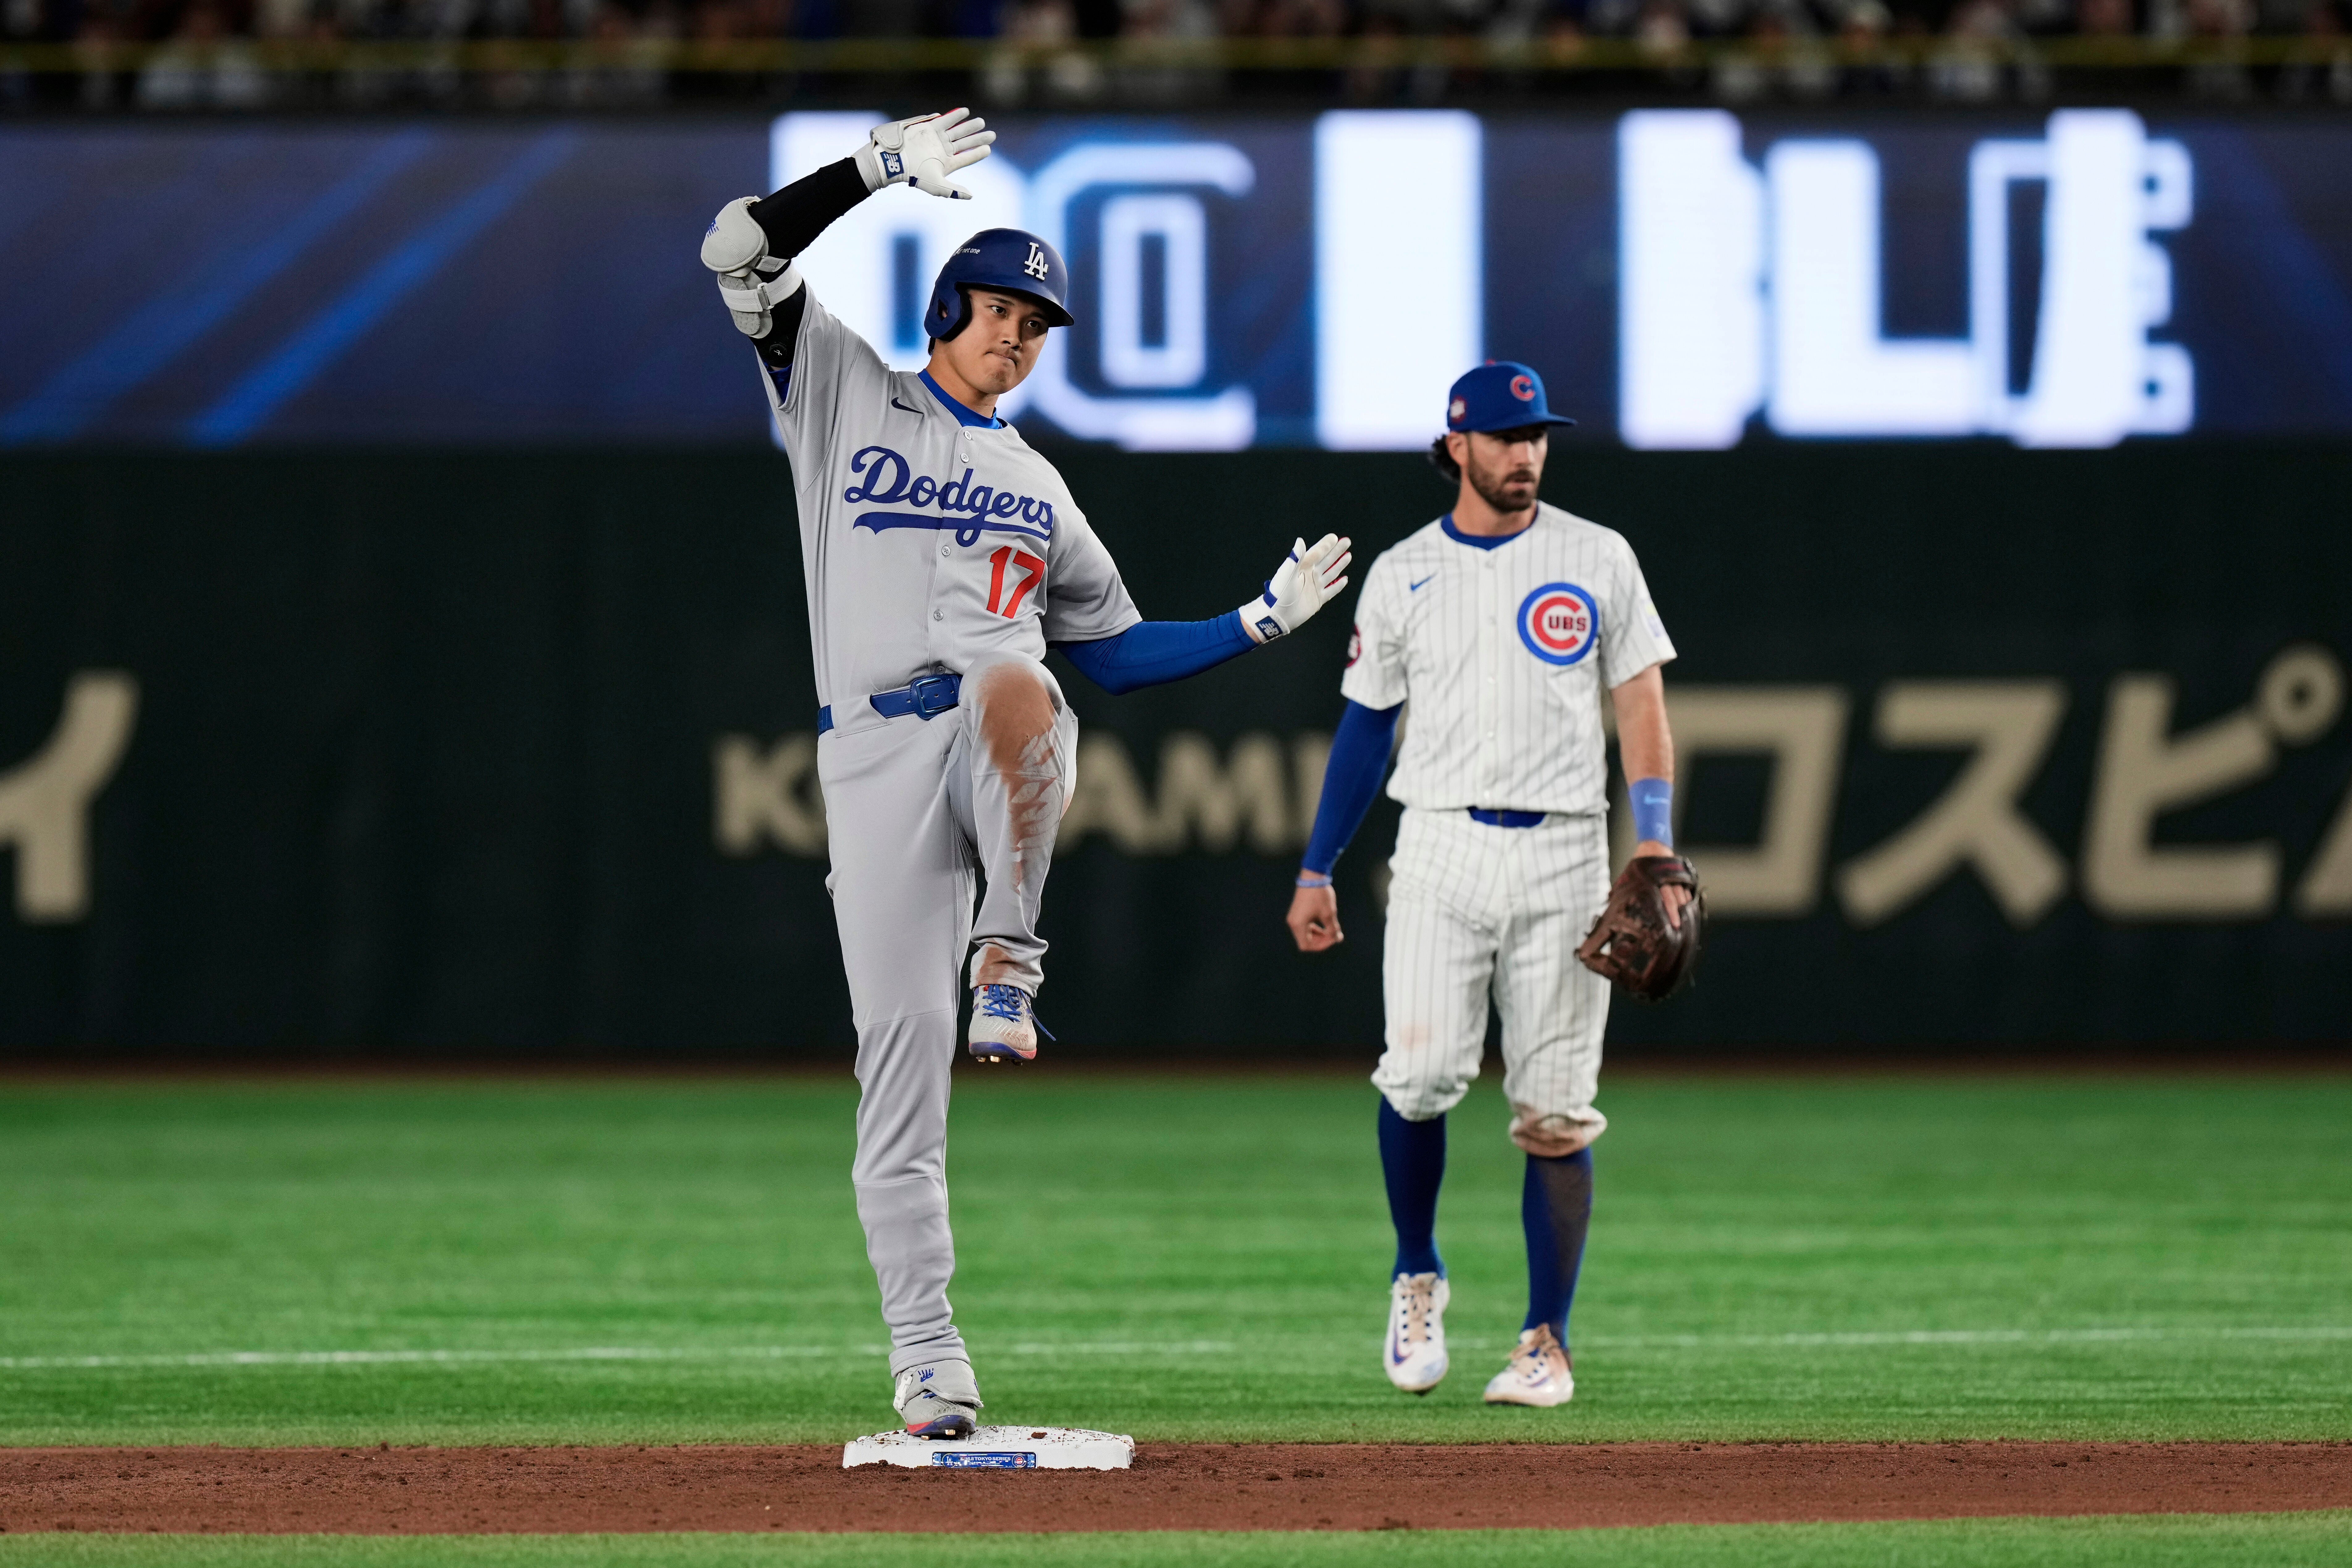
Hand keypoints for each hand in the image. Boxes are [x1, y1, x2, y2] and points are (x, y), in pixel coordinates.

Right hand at [857, 108, 995, 199]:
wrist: (896, 160)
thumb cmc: (916, 175)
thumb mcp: (937, 185)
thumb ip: (954, 190)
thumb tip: (971, 196)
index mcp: (947, 164)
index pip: (966, 158)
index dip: (977, 154)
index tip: (988, 149)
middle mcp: (943, 150)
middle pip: (964, 143)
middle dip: (978, 138)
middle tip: (992, 134)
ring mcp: (936, 139)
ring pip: (957, 131)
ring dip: (969, 126)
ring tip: (981, 122)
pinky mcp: (929, 128)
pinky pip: (944, 121)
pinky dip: (955, 116)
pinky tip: (965, 111)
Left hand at [1241, 533, 1351, 643]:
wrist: (1277, 616)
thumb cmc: (1279, 593)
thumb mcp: (1287, 573)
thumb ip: (1296, 557)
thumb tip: (1300, 540)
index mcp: (1302, 567)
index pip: (1317, 553)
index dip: (1326, 545)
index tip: (1334, 537)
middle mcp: (1309, 575)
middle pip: (1326, 560)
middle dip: (1337, 551)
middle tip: (1347, 541)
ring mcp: (1314, 587)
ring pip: (1331, 573)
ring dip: (1339, 564)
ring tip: (1348, 555)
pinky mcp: (1318, 599)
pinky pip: (1331, 591)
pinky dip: (1338, 585)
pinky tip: (1345, 579)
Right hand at [1288, 883, 1343, 951]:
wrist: (1312, 876)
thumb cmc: (1320, 895)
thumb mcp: (1329, 914)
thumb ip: (1333, 929)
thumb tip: (1337, 939)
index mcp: (1298, 925)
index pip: (1306, 946)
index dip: (1320, 946)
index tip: (1332, 938)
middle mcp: (1293, 922)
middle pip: (1305, 942)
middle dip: (1320, 941)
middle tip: (1333, 935)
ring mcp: (1293, 917)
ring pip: (1305, 935)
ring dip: (1318, 935)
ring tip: (1330, 930)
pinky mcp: (1296, 912)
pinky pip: (1304, 927)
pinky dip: (1314, 928)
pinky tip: (1324, 924)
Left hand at [1632, 839, 1690, 928]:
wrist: (1654, 847)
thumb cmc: (1639, 866)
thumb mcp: (1629, 875)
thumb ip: (1623, 888)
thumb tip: (1611, 901)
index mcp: (1649, 879)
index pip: (1656, 897)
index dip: (1661, 910)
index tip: (1663, 923)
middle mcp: (1663, 877)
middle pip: (1670, 897)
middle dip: (1674, 912)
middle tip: (1677, 926)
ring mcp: (1673, 875)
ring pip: (1680, 893)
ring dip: (1683, 907)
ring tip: (1686, 920)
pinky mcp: (1681, 874)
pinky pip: (1686, 888)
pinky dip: (1688, 897)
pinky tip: (1690, 908)